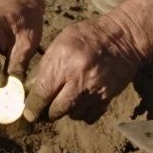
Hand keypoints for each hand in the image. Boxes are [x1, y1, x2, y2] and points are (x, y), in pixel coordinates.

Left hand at [22, 17, 143, 123]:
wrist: (124, 38)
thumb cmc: (88, 35)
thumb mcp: (61, 42)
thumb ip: (46, 65)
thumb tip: (31, 87)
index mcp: (63, 62)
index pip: (42, 93)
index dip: (32, 107)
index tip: (28, 114)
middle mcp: (78, 79)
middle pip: (56, 110)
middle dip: (48, 113)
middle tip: (45, 109)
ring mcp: (94, 90)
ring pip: (73, 114)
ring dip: (67, 111)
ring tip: (66, 99)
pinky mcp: (107, 97)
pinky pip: (90, 116)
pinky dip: (83, 113)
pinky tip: (81, 102)